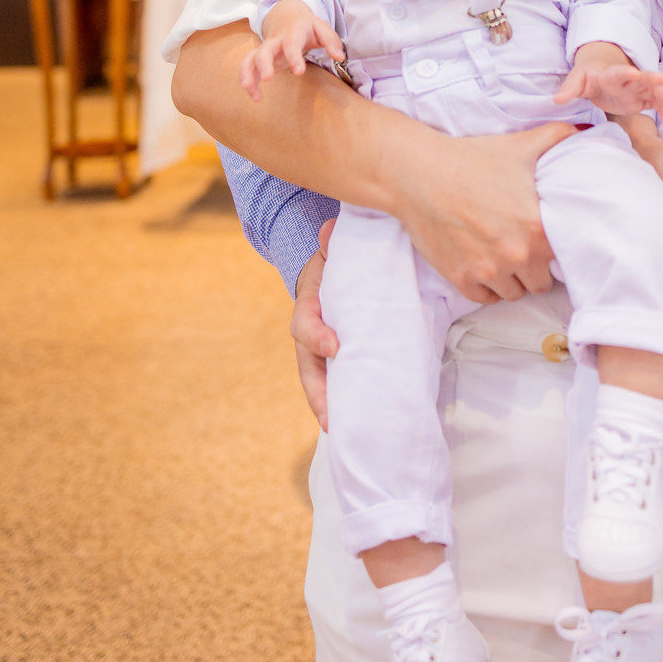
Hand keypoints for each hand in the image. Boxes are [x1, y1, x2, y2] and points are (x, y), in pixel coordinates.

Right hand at [240, 2, 344, 99]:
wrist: (287, 15)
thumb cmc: (307, 26)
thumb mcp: (322, 28)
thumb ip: (331, 41)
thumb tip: (339, 57)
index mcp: (293, 32)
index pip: (292, 43)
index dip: (294, 57)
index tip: (299, 72)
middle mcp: (276, 40)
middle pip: (265, 49)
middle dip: (264, 63)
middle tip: (268, 78)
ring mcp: (266, 49)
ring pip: (251, 58)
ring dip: (248, 73)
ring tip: (250, 90)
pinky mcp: (260, 58)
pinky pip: (248, 67)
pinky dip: (248, 80)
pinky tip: (255, 96)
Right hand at [290, 219, 337, 428]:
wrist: (332, 269)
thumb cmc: (336, 261)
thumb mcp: (333, 251)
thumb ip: (332, 243)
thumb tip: (329, 231)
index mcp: (309, 305)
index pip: (305, 324)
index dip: (317, 336)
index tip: (335, 347)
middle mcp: (312, 332)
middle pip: (309, 367)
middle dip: (318, 393)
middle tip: (330, 417)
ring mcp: (323, 349)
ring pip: (321, 381)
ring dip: (329, 406)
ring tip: (341, 430)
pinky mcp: (341, 358)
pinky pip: (340, 382)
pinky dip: (344, 402)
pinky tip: (357, 423)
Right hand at [395, 121, 573, 301]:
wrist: (419, 173)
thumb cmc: (471, 159)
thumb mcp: (520, 146)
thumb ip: (557, 138)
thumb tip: (585, 129)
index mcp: (536, 228)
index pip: (563, 257)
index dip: (557, 250)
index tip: (547, 241)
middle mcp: (515, 255)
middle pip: (540, 282)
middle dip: (535, 268)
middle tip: (525, 249)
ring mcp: (487, 271)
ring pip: (513, 293)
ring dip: (512, 279)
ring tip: (504, 257)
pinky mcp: (461, 279)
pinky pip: (485, 298)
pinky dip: (487, 286)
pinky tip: (484, 264)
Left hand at [554, 61, 662, 120]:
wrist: (597, 74)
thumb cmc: (586, 77)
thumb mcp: (575, 81)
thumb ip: (568, 90)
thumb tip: (557, 99)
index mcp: (609, 74)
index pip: (617, 72)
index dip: (625, 73)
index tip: (633, 72)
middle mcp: (626, 80)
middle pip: (640, 78)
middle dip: (650, 79)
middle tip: (661, 79)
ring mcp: (635, 89)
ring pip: (651, 90)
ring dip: (662, 95)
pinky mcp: (640, 99)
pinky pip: (653, 103)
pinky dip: (661, 108)